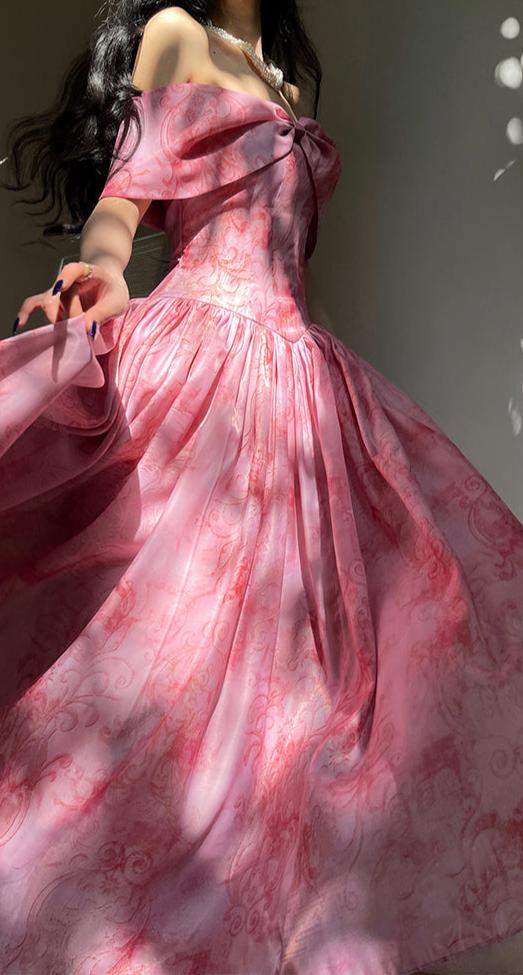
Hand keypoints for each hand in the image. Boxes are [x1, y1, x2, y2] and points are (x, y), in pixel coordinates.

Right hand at [13, 260, 129, 335]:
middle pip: (58, 296)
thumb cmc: (113, 289)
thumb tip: (86, 329)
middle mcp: (66, 279)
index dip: (64, 278)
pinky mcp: (53, 301)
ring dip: (56, 321)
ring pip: (49, 305)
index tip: (61, 287)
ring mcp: (57, 291)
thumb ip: (102, 313)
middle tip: (77, 332)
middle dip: (65, 315)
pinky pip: (35, 304)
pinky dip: (27, 313)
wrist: (109, 284)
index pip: (71, 271)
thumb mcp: (116, 301)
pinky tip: (20, 324)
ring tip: (64, 335)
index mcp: (83, 270)